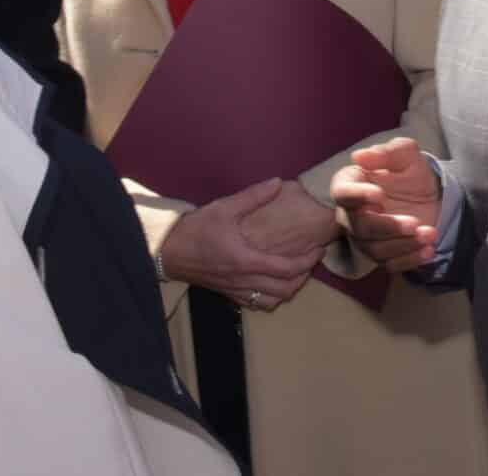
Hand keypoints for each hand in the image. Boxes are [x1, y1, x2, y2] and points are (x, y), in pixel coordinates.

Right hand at [160, 178, 320, 310]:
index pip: (287, 269)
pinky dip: (272, 298)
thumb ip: (253, 196)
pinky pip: (256, 304)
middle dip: (304, 276)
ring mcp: (235, 290)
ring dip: (290, 290)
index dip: (308, 261)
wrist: (169, 251)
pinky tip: (275, 284)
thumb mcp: (225, 208)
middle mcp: (243, 280)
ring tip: (298, 272)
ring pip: (272, 301)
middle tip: (312, 259)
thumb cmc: (197, 229)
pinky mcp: (228, 293)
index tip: (318, 248)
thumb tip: (278, 182)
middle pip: (284, 290)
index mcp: (246, 260)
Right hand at [330, 137, 443, 273]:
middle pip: (360, 227)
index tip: (379, 195)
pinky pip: (390, 264)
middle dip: (388, 227)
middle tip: (415, 223)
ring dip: (404, 244)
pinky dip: (410, 260)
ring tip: (430, 234)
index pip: (343, 193)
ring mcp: (365, 238)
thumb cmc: (410, 172)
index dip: (358, 195)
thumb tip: (359, 156)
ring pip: (376, 249)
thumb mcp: (406, 154)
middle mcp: (351, 215)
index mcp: (351, 184)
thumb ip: (386, 153)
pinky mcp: (381, 255)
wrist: (430, 196)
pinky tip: (428, 250)